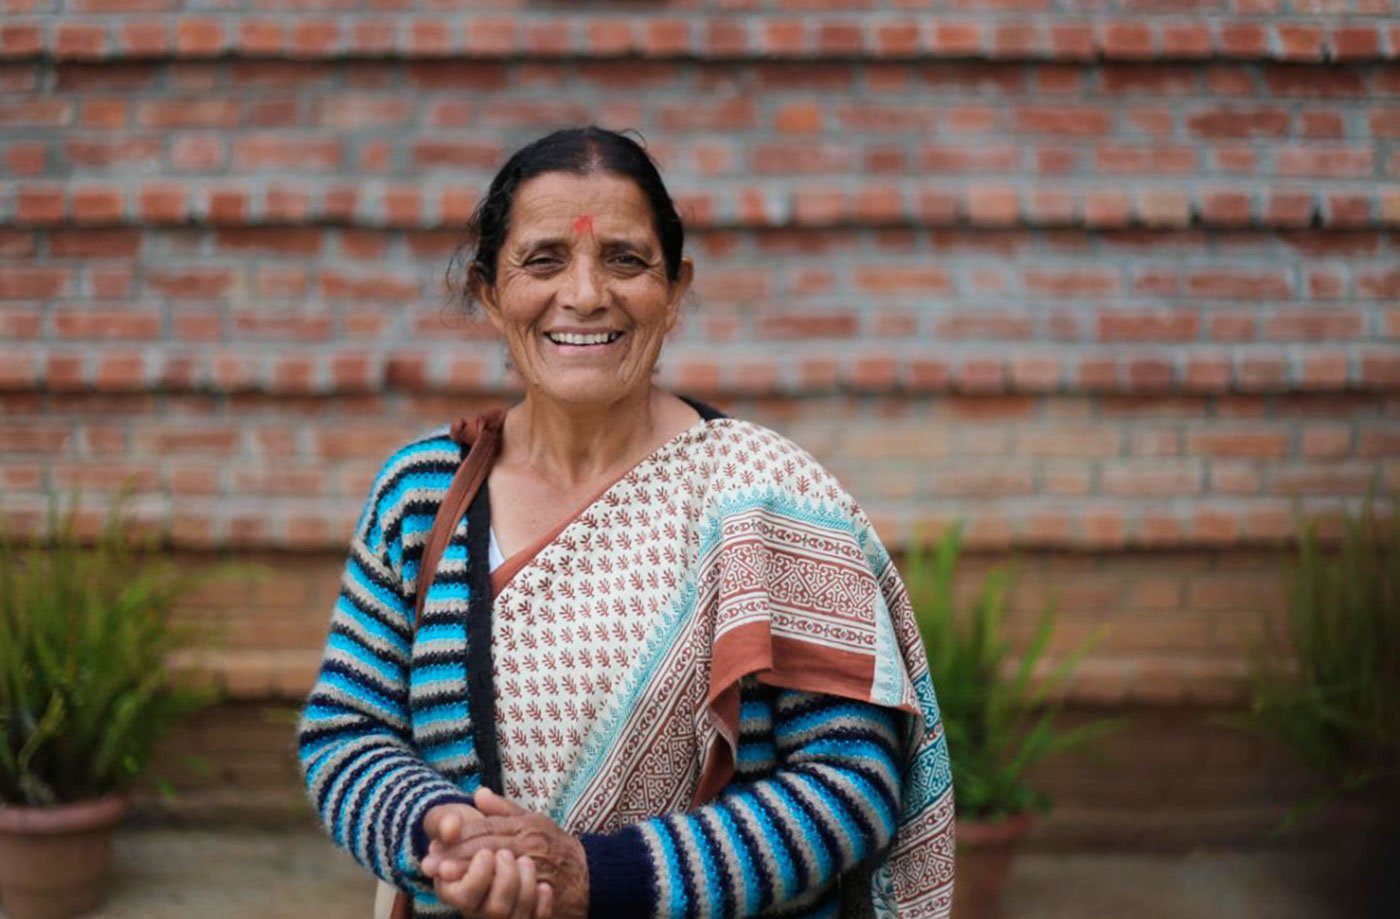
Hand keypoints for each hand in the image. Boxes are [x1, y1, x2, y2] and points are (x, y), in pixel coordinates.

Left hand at [426, 788, 586, 918]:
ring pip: (495, 870)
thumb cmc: (555, 844)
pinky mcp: (536, 891)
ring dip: (468, 874)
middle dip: (457, 856)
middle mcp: (529, 844)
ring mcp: (533, 868)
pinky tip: (472, 897)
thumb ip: (504, 808)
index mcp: (525, 825)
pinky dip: (489, 893)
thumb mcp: (532, 819)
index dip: (460, 835)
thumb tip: (478, 793)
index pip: (487, 827)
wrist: (588, 873)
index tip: (436, 842)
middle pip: (487, 848)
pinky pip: (511, 892)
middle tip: (431, 863)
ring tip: (444, 879)